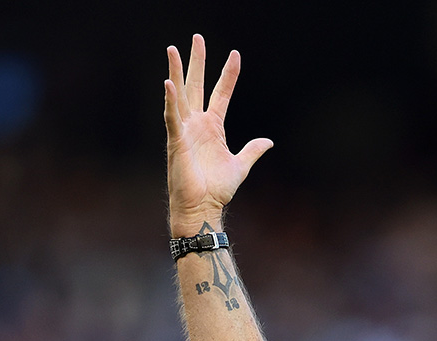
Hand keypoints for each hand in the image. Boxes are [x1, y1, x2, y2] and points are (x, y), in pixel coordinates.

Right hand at [164, 35, 272, 235]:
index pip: (222, 94)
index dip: (228, 75)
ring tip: (174, 49)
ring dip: (177, 72)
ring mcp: (185, 130)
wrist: (203, 207)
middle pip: (197, 85)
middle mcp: (197, 124)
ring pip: (180, 94)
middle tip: (198, 38)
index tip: (235, 55)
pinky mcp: (176, 140)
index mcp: (213, 128)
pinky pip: (171, 117)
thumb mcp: (241, 166)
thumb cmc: (217, 190)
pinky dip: (170, 101)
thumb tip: (268, 141)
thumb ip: (252, 150)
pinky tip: (168, 83)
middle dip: (197, 62)